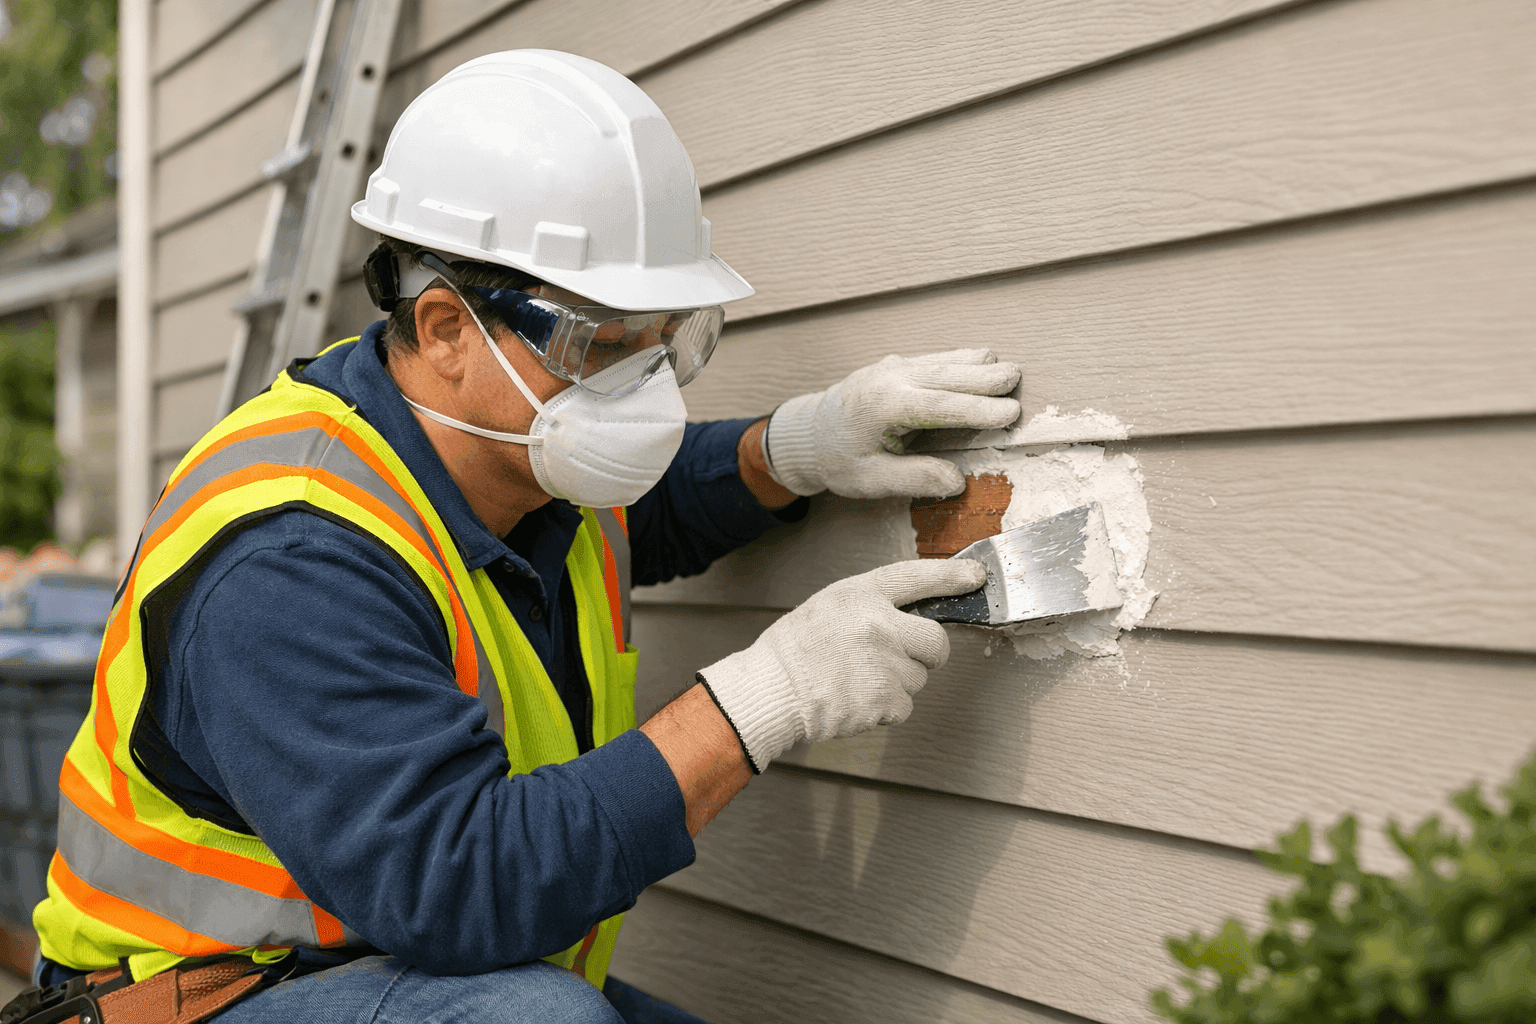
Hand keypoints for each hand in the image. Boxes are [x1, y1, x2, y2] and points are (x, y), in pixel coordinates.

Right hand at [697, 558, 985, 771]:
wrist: (772, 691)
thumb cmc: (796, 650)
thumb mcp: (830, 606)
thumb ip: (872, 605)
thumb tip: (914, 615)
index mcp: (861, 594)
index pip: (915, 577)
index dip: (950, 576)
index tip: (975, 576)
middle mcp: (879, 625)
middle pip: (935, 641)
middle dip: (923, 653)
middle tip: (892, 657)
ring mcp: (885, 664)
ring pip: (920, 676)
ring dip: (898, 682)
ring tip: (858, 678)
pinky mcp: (886, 700)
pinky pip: (905, 705)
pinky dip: (886, 707)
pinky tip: (856, 697)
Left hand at [764, 349, 1020, 498]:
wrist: (809, 434)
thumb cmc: (839, 459)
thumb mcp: (872, 480)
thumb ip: (915, 478)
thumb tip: (957, 482)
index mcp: (884, 407)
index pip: (941, 406)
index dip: (978, 410)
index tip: (1010, 414)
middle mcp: (890, 378)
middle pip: (948, 374)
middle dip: (985, 378)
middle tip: (1018, 381)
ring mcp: (892, 366)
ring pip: (944, 360)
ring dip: (977, 365)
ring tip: (1009, 370)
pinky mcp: (896, 364)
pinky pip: (935, 358)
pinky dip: (961, 361)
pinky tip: (982, 363)